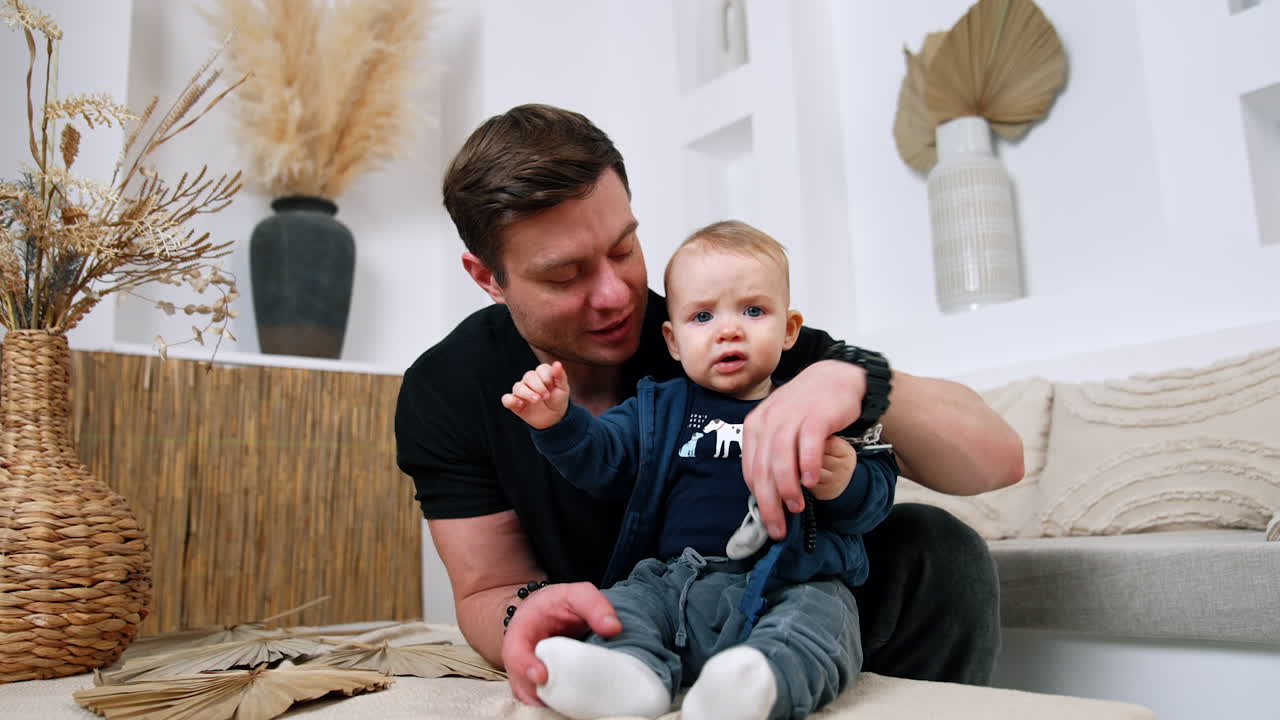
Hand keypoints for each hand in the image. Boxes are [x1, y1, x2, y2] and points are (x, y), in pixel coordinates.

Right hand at [501, 361, 570, 429]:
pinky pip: (506, 399)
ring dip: (527, 393)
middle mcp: (530, 381)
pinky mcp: (514, 403)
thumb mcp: (563, 389)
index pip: (541, 369)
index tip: (552, 387)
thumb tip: (557, 363)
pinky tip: (521, 404)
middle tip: (546, 396)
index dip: (547, 377)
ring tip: (536, 400)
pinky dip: (511, 401)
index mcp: (542, 374)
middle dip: (538, 386)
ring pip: (517, 387)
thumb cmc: (558, 401)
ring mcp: (521, 391)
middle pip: (529, 376)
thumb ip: (560, 376)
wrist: (553, 419)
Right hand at [501, 582, 622, 705]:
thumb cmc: (558, 605)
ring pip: (532, 701)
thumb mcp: (577, 595)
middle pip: (523, 686)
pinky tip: (579, 708)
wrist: (543, 614)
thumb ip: (595, 606)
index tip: (543, 677)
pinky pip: (542, 706)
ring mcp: (524, 679)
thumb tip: (614, 628)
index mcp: (521, 632)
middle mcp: (518, 660)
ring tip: (580, 706)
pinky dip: (558, 709)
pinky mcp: (535, 691)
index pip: (516, 654)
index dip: (526, 667)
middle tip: (573, 701)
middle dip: (544, 695)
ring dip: (553, 706)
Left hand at [742, 359, 864, 538]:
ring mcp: (792, 417)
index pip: (750, 469)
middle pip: (763, 468)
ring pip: (781, 459)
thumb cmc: (806, 409)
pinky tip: (810, 482)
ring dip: (787, 487)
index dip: (758, 499)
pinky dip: (807, 465)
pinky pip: (808, 444)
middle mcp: (769, 420)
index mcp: (755, 425)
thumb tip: (766, 493)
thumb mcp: (780, 427)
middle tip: (778, 527)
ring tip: (796, 507)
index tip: (768, 521)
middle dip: (768, 503)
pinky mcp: (815, 415)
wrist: (836, 378)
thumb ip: (771, 455)